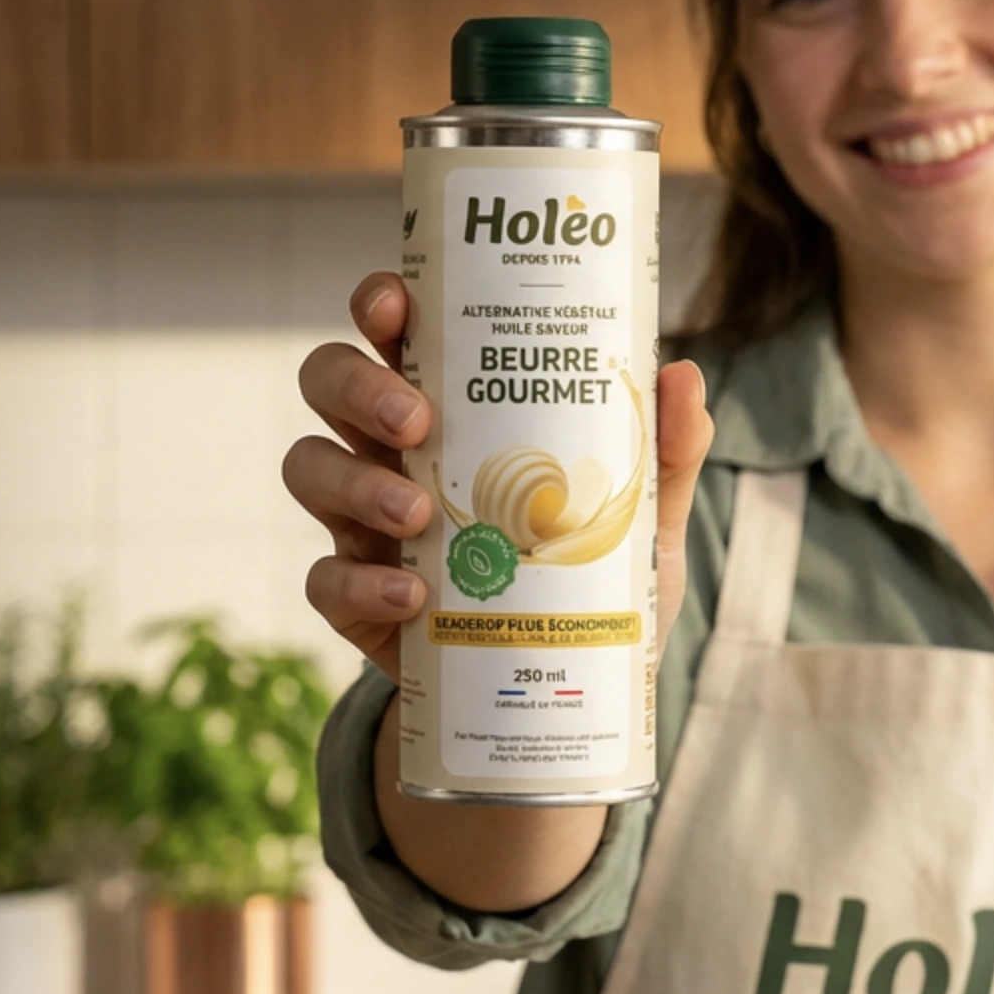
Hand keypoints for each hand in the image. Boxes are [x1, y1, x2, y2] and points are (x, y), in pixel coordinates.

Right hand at [283, 271, 714, 682]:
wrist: (565, 689)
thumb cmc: (593, 574)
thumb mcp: (642, 512)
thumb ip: (666, 448)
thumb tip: (684, 376)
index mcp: (453, 405)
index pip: (394, 329)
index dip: (380, 303)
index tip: (396, 305)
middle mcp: (393, 449)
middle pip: (329, 382)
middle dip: (358, 386)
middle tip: (416, 420)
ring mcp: (365, 521)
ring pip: (308, 467)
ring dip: (354, 482)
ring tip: (418, 512)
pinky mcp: (357, 597)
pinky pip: (324, 577)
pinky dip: (362, 583)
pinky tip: (414, 595)